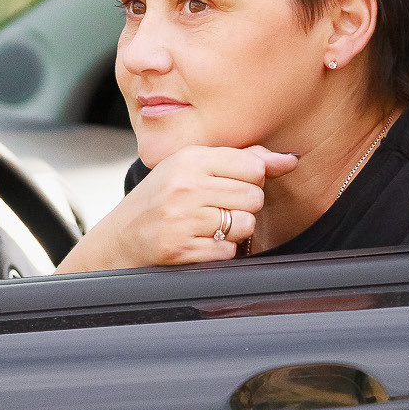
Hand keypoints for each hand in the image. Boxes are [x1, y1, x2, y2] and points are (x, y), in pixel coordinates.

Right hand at [57, 144, 297, 272]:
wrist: (119, 239)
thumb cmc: (161, 200)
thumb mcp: (192, 169)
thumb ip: (241, 160)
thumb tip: (289, 160)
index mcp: (189, 159)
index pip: (252, 166)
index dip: (250, 180)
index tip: (229, 186)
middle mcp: (185, 186)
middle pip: (253, 197)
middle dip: (242, 207)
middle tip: (216, 209)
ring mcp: (182, 218)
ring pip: (245, 224)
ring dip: (232, 230)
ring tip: (207, 226)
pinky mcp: (181, 248)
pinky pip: (228, 250)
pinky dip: (219, 250)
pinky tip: (199, 242)